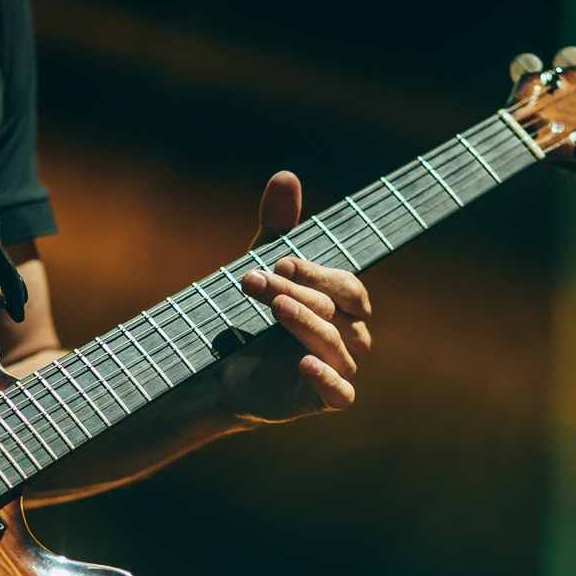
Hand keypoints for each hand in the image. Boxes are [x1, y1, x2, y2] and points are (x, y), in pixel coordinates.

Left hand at [219, 171, 372, 424]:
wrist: (225, 374)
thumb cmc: (254, 320)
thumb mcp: (264, 270)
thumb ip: (277, 227)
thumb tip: (286, 176)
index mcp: (344, 306)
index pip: (347, 286)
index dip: (317, 272)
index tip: (279, 260)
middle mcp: (350, 336)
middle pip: (337, 310)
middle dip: (297, 291)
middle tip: (253, 279)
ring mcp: (340, 369)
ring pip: (336, 344)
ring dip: (303, 321)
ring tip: (274, 306)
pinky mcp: (323, 400)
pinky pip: (341, 394)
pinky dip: (326, 378)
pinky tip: (303, 362)